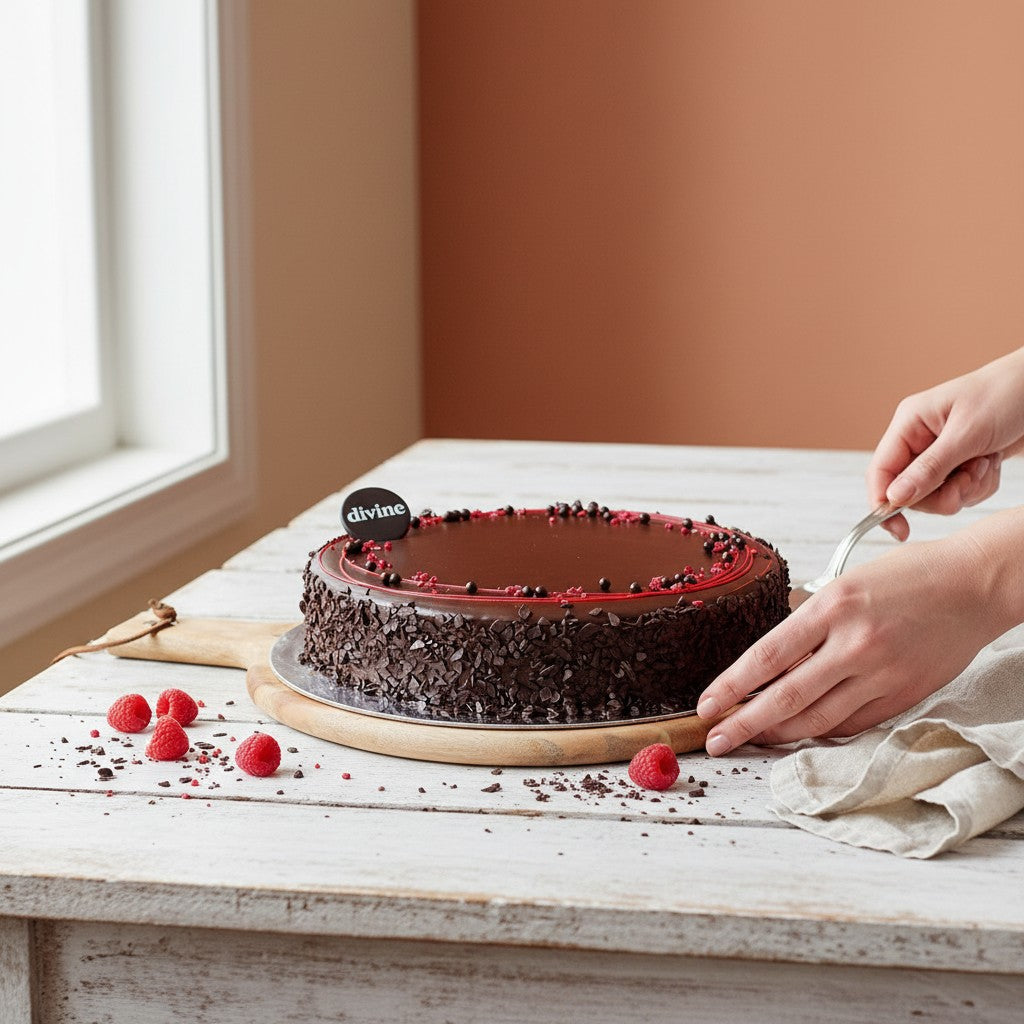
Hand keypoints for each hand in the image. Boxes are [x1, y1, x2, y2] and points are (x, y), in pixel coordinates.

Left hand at [696, 522, 1017, 754]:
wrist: (975, 584)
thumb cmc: (909, 575)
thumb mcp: (847, 583)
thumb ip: (813, 623)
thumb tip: (772, 663)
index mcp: (834, 606)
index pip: (768, 655)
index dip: (732, 685)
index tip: (706, 704)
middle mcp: (856, 642)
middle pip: (787, 696)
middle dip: (744, 723)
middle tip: (715, 740)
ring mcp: (883, 673)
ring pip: (818, 718)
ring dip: (778, 734)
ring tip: (750, 739)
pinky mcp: (904, 694)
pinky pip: (853, 723)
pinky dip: (821, 731)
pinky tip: (798, 734)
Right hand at [868, 347, 1023, 540]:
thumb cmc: (1005, 395)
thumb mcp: (967, 434)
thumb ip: (929, 468)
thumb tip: (893, 498)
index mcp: (909, 424)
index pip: (881, 471)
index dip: (883, 503)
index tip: (899, 529)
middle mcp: (919, 441)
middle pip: (910, 491)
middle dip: (942, 494)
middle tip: (968, 481)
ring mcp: (940, 454)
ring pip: (937, 495)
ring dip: (967, 488)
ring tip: (985, 463)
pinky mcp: (960, 463)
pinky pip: (961, 492)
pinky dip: (980, 485)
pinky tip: (991, 463)